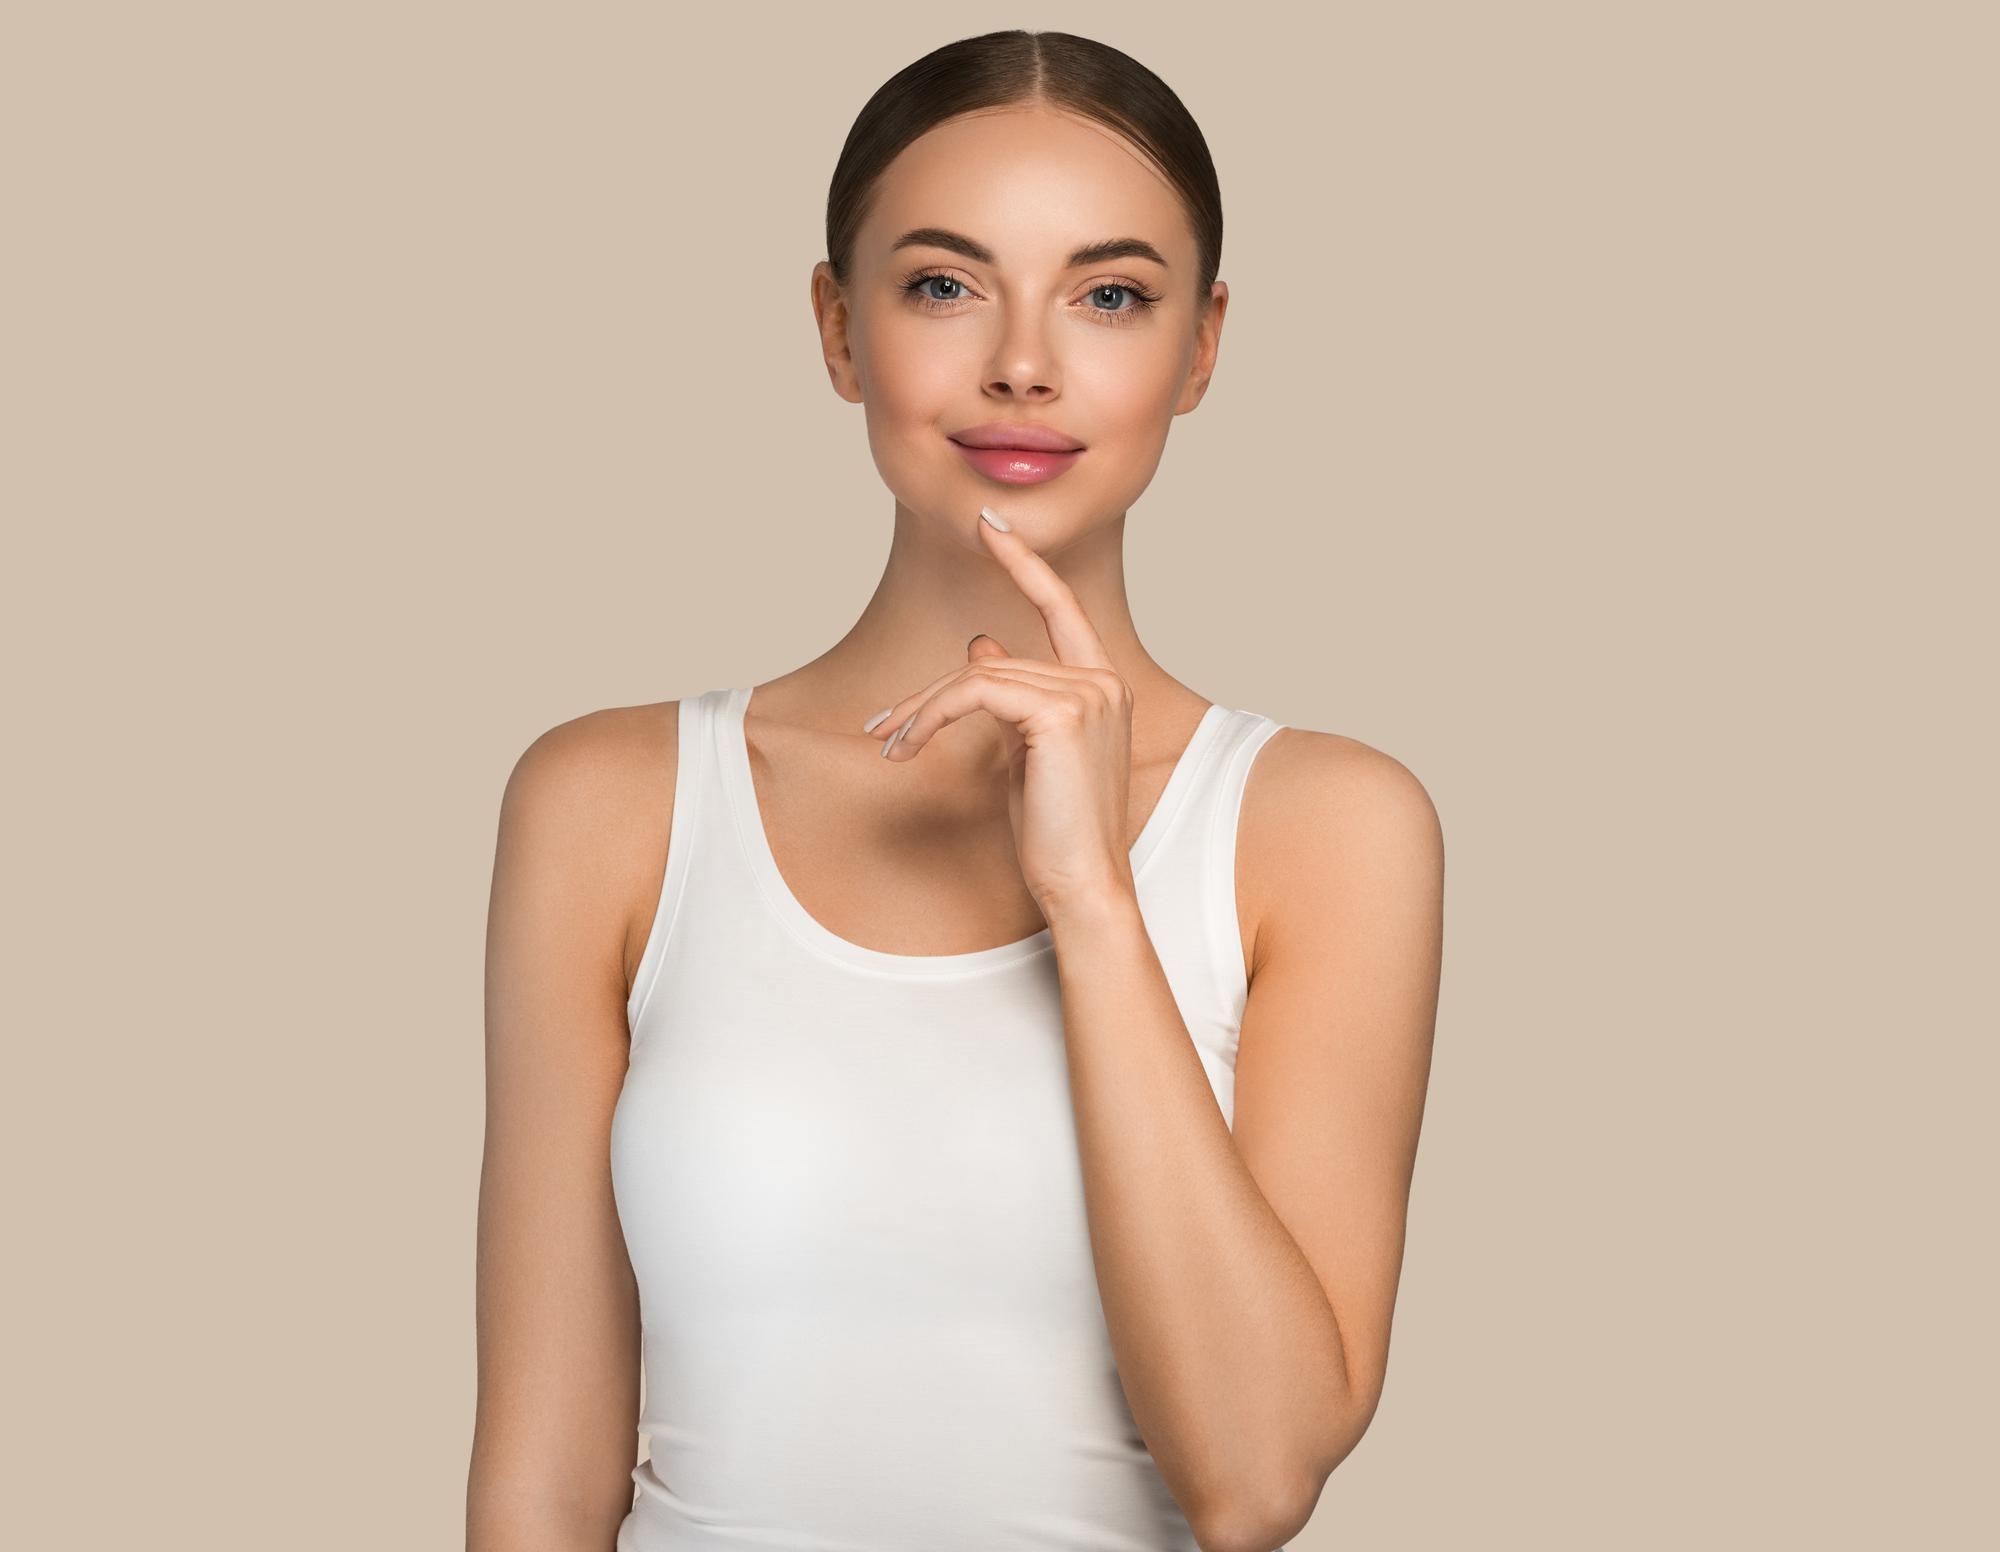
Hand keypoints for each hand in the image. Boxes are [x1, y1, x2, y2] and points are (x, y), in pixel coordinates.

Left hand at [864, 505, 1137, 917]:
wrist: (1083, 886)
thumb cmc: (1056, 832)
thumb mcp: (1024, 753)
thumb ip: (1009, 696)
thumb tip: (981, 645)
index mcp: (1102, 687)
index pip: (1060, 607)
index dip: (1023, 562)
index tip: (991, 524)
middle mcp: (1103, 682)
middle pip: (993, 659)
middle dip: (927, 694)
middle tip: (881, 726)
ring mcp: (1088, 695)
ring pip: (977, 677)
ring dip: (921, 712)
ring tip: (890, 747)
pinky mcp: (1061, 715)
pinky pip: (974, 693)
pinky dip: (931, 716)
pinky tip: (908, 747)